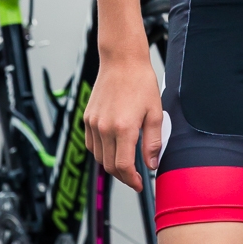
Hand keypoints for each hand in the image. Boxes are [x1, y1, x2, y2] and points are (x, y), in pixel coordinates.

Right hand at [85, 53, 162, 190]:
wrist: (122, 60)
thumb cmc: (141, 82)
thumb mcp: (155, 112)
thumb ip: (153, 142)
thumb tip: (151, 164)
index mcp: (123, 128)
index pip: (124, 167)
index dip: (132, 180)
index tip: (139, 183)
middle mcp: (105, 128)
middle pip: (110, 166)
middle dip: (123, 176)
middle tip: (135, 176)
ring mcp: (93, 123)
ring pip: (99, 157)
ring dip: (111, 165)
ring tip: (126, 162)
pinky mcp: (87, 118)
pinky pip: (91, 144)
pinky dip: (101, 152)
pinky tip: (113, 148)